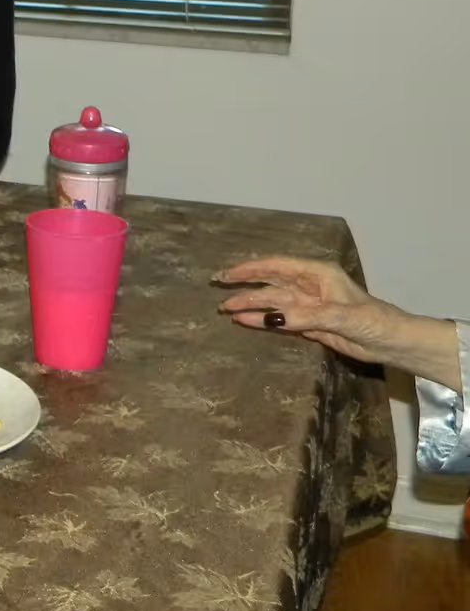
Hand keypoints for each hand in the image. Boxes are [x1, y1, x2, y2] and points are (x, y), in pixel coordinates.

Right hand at [216, 255, 461, 388]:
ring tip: (226, 309)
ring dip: (250, 305)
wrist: (393, 343)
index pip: (277, 267)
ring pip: (272, 301)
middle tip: (218, 287)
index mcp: (318, 274)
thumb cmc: (374, 321)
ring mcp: (308, 305)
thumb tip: (271, 318)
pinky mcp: (309, 323)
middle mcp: (309, 286)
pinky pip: (280, 319)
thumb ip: (304, 317)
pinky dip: (262, 320)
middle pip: (270, 282)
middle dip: (244, 285)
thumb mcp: (340, 317)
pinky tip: (244, 322)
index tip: (227, 274)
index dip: (250, 269)